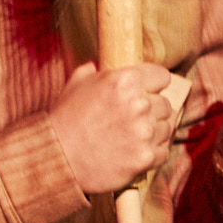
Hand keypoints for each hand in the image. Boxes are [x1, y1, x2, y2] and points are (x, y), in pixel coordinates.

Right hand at [49, 61, 177, 194]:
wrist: (56, 158)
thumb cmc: (64, 120)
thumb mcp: (76, 85)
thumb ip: (94, 71)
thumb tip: (100, 64)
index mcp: (125, 80)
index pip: (162, 76)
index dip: (153, 85)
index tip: (148, 92)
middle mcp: (139, 104)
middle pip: (165, 104)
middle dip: (152, 111)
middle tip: (132, 121)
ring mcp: (144, 132)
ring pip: (166, 128)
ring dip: (153, 133)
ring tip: (131, 138)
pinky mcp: (146, 157)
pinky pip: (163, 151)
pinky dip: (152, 154)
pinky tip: (133, 152)